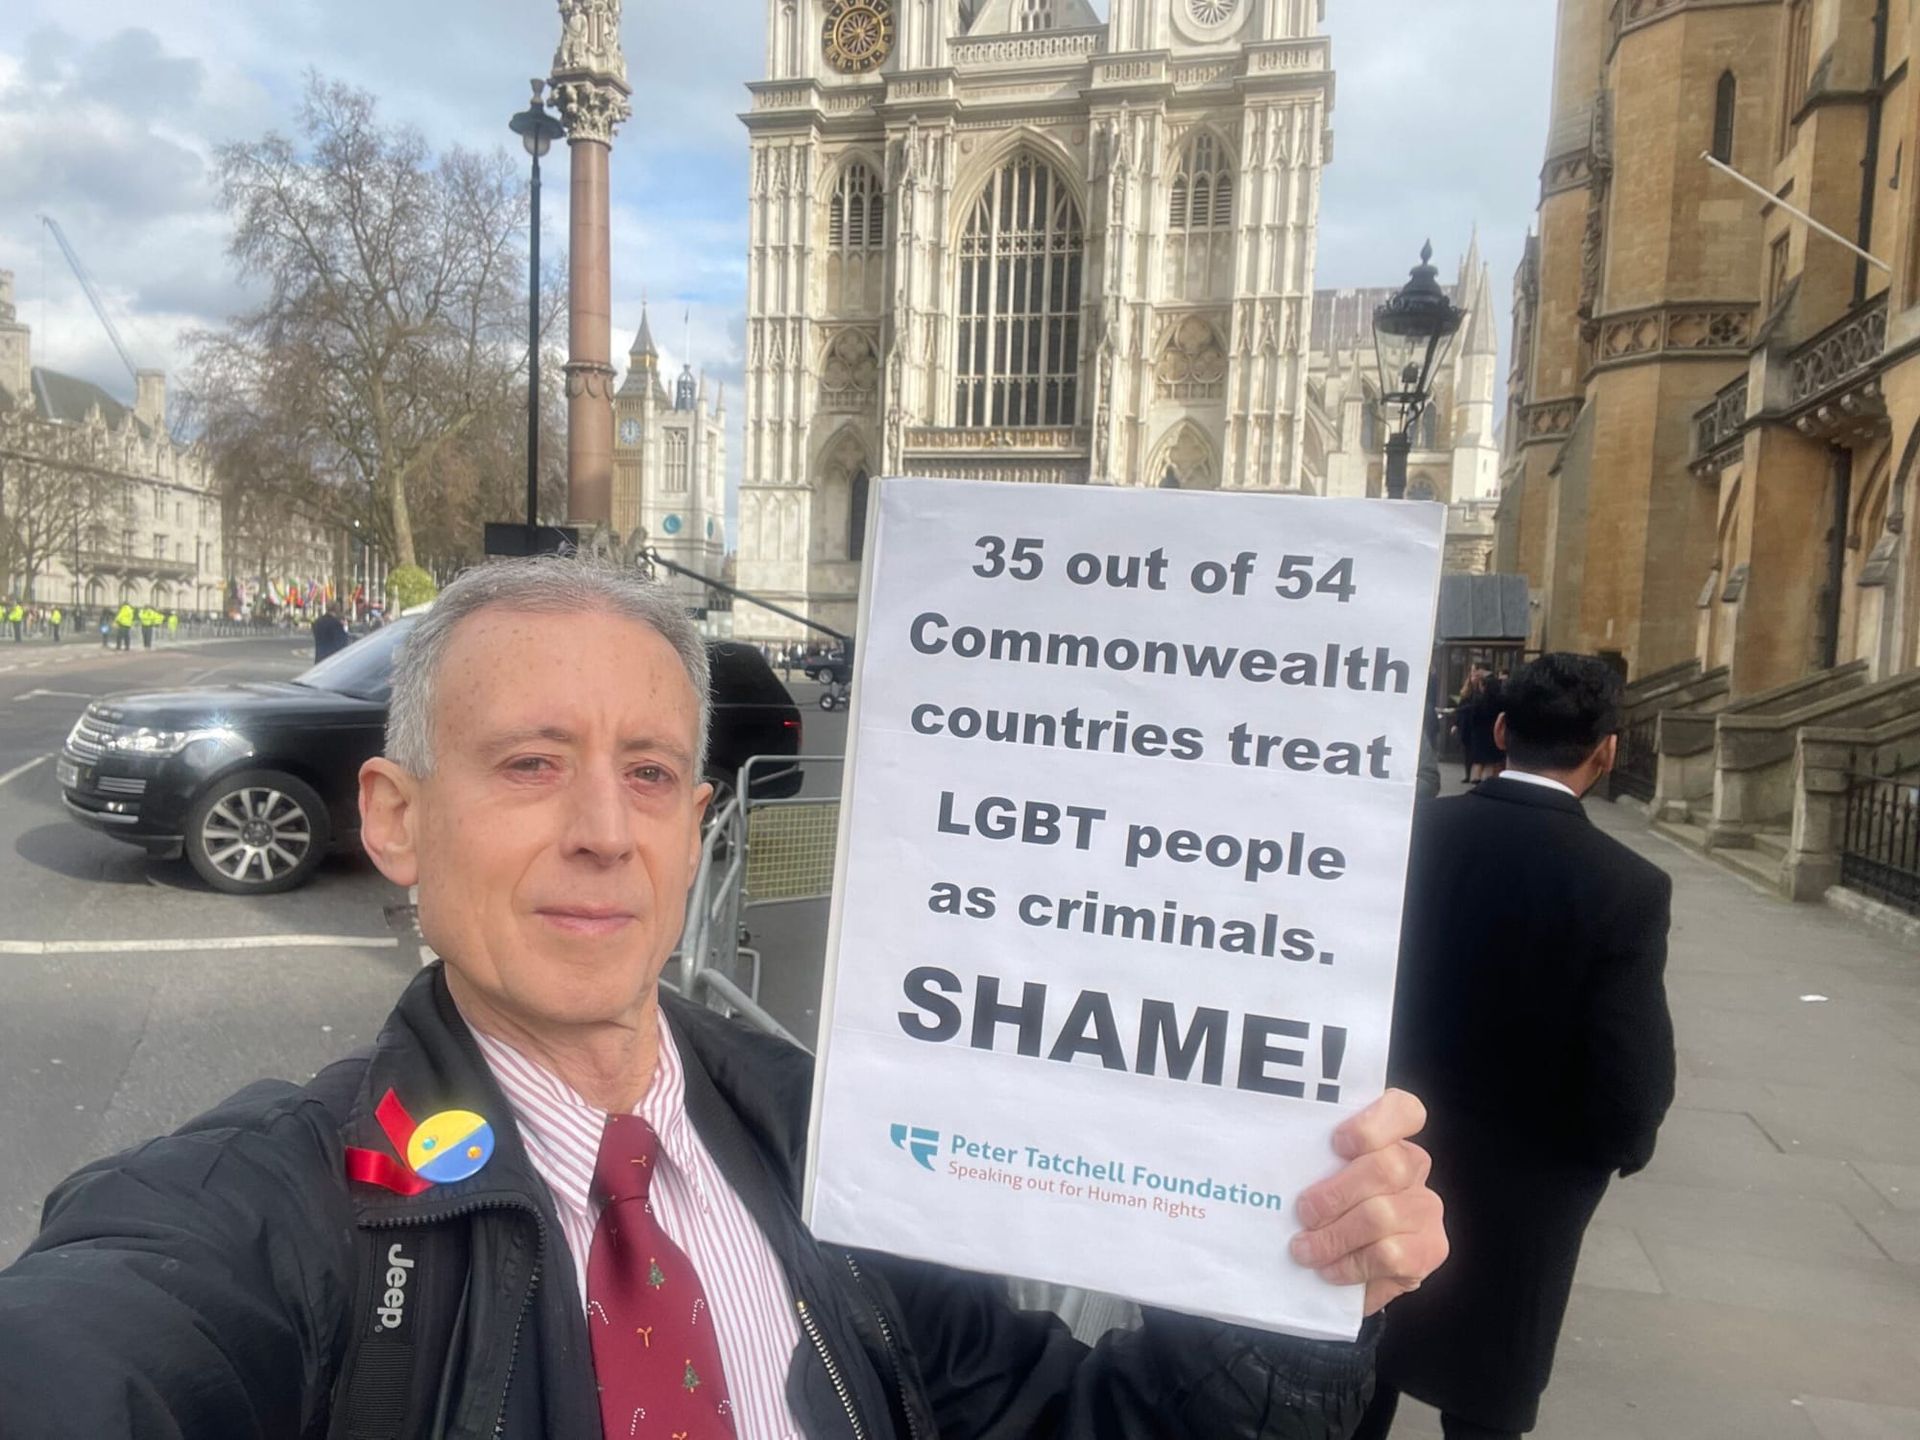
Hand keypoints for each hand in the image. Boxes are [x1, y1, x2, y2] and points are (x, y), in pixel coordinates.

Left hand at [1289, 1089, 1446, 1314]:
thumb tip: (1269, 1159)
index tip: (1337, 1142)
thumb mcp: (1315, 1180)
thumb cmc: (1324, 1212)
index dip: (1373, 1124)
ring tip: (1304, 1250)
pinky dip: (1351, 1264)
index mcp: (1388, 1138)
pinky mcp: (1430, 1249)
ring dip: (1334, 1236)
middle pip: (1386, 1168)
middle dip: (1335, 1194)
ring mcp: (1426, 1208)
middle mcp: (1413, 1166)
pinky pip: (1390, 1255)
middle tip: (1303, 1213)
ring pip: (1382, 1216)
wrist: (1348, 1269)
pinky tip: (1330, 1269)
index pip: (1402, 1110)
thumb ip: (1309, 1165)